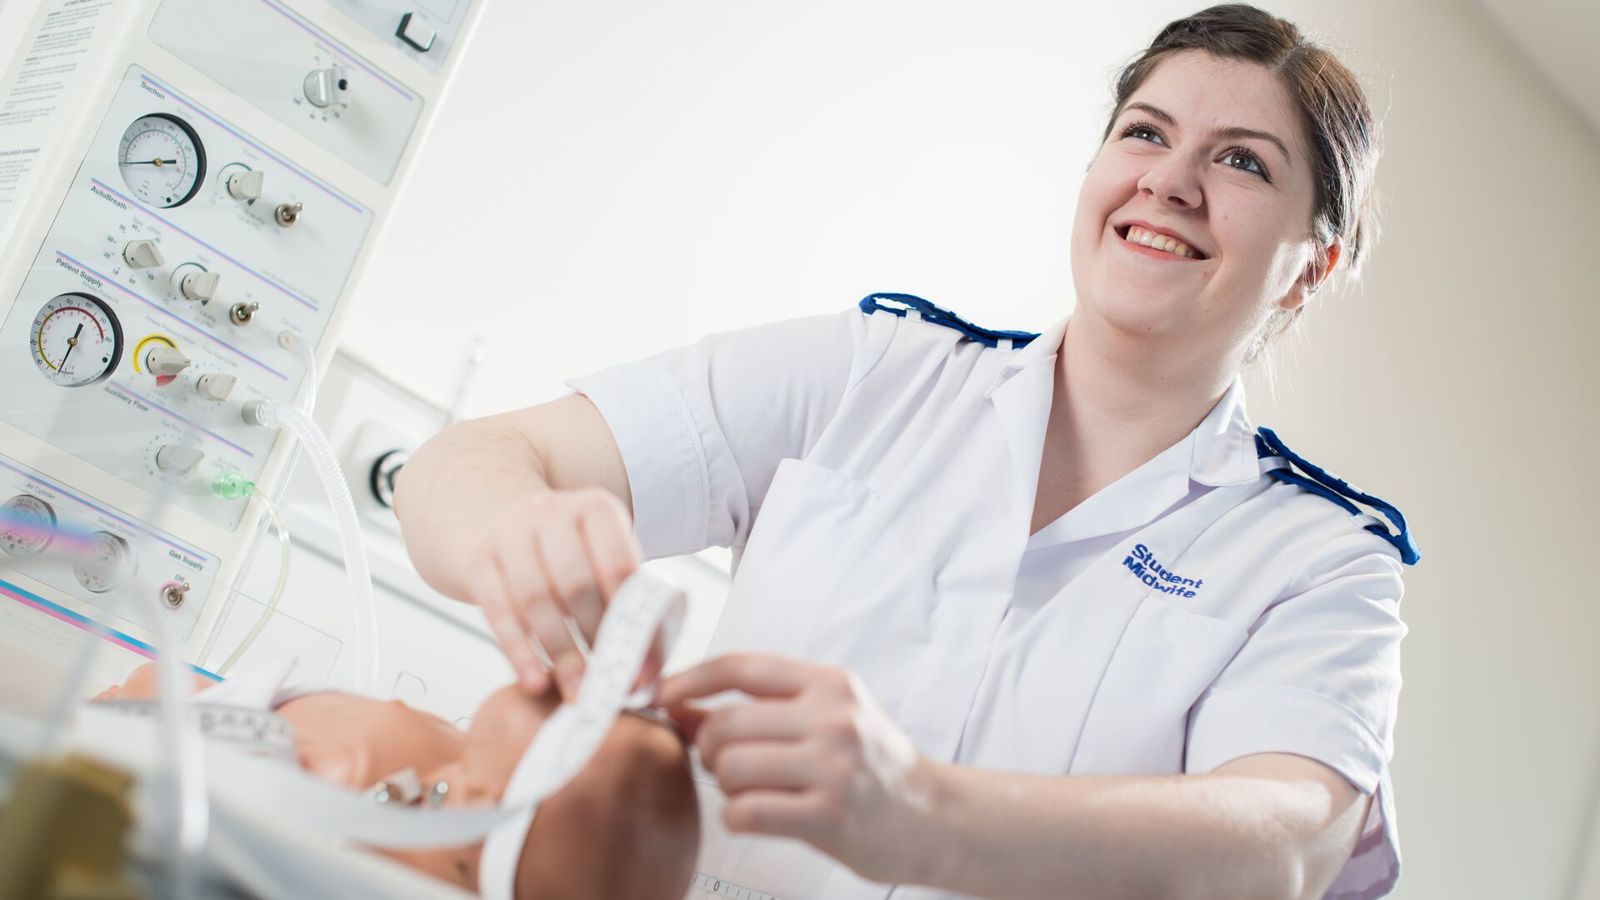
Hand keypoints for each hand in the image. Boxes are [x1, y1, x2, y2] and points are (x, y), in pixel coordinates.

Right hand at [464, 487, 644, 697]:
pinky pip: (498, 612)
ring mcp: (509, 533)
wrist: (503, 520)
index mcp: (595, 507)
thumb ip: (628, 597)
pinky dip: (518, 652)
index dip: (634, 620)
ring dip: (560, 651)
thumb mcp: (604, 554)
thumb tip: (649, 664)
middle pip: (576, 584)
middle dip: (596, 638)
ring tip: (578, 689)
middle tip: (611, 680)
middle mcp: (550, 511)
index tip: (644, 666)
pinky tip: (535, 682)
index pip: (619, 566)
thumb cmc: (572, 551)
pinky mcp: (479, 560)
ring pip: (535, 599)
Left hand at [659, 654, 943, 884]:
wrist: (934, 817)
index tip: (663, 693)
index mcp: (830, 684)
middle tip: (723, 762)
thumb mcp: (828, 717)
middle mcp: (833, 718)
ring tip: (750, 790)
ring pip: (731, 767)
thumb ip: (761, 708)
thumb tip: (680, 704)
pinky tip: (757, 815)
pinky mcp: (830, 816)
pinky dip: (737, 816)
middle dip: (709, 747)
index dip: (691, 677)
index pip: (742, 666)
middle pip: (726, 723)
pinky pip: (746, 811)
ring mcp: (833, 767)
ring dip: (726, 785)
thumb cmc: (872, 765)